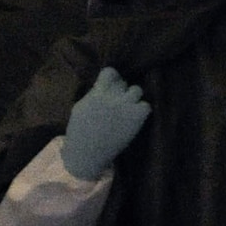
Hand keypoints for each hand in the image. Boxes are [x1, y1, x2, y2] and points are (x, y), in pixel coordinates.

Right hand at [60, 66, 150, 180]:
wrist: (87, 153)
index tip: (109, 85)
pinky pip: (146, 106)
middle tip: (116, 101)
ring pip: (137, 90)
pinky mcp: (136, 119)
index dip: (111, 78)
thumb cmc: (79, 132)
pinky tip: (134, 117)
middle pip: (123, 82)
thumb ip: (93, 95)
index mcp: (96, 94)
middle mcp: (112, 98)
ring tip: (127, 107)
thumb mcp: (80, 108)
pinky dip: (141, 110)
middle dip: (120, 90)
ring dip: (132, 97)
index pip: (110, 72)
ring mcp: (125, 107)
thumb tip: (102, 86)